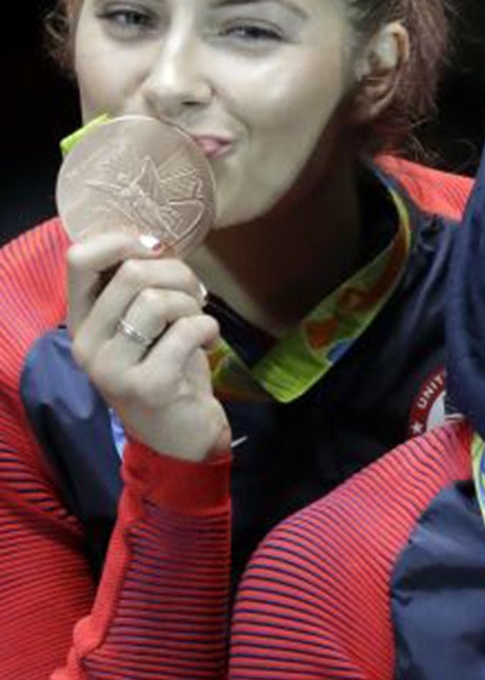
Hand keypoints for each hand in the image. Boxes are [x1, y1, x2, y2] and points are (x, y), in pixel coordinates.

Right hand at [66, 234, 227, 462]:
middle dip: (178, 274)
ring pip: (157, 300)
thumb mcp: (143, 327)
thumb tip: (156, 244)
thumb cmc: (166, 371)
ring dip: (192, 303)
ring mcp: (112, 367)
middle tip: (194, 294)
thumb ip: (138, 290)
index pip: (79, 258)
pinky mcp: (148, 385)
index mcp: (80, 321)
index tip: (157, 252)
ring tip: (198, 321)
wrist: (181, 437)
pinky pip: (185, 331)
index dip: (124, 242)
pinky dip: (208, 328)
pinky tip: (209, 342)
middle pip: (130, 273)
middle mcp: (86, 343)